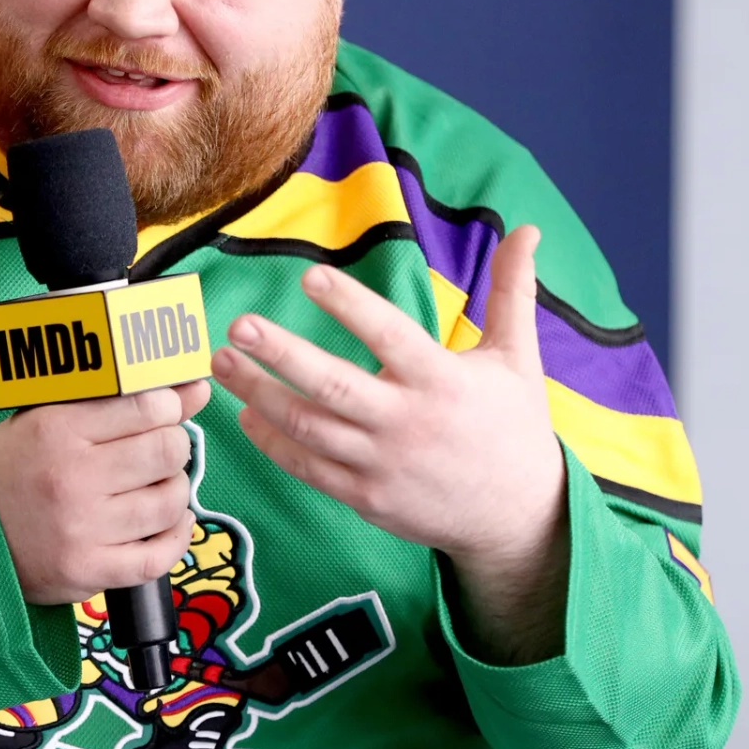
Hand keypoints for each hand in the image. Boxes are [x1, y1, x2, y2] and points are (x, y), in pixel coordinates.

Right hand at [0, 381, 210, 604]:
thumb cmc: (19, 465)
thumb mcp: (53, 417)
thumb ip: (121, 400)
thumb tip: (196, 389)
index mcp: (58, 429)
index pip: (149, 406)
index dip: (168, 408)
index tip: (160, 416)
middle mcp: (71, 477)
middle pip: (168, 451)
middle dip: (173, 448)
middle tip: (158, 453)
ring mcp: (81, 528)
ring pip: (170, 503)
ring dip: (173, 493)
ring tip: (154, 488)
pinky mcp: (88, 570)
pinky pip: (159, 556)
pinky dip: (175, 539)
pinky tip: (165, 525)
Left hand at [209, 225, 567, 661]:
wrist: (518, 518)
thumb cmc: (514, 428)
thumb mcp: (518, 358)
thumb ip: (512, 293)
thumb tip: (527, 229)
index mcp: (441, 380)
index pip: (389, 335)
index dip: (350, 306)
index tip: (310, 277)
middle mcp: (406, 422)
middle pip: (332, 385)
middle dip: (281, 355)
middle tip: (238, 326)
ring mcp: (381, 464)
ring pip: (308, 427)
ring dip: (258, 394)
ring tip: (221, 363)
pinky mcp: (364, 497)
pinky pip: (307, 467)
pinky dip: (272, 442)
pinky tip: (245, 413)